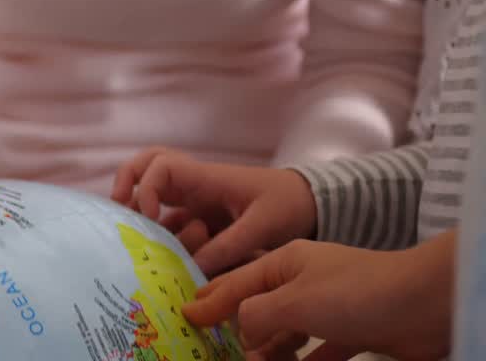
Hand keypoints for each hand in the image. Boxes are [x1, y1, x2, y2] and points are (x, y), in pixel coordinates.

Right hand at [111, 148, 317, 274]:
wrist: (310, 204)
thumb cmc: (288, 205)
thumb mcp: (263, 226)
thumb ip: (229, 246)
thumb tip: (192, 268)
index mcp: (207, 177)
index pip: (161, 165)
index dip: (147, 187)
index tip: (149, 216)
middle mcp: (194, 184)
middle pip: (147, 164)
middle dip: (126, 181)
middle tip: (117, 207)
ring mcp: (195, 199)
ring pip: (153, 192)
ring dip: (139, 209)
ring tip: (130, 235)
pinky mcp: (200, 216)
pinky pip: (169, 220)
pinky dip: (158, 233)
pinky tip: (158, 255)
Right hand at [183, 233, 455, 360]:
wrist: (428, 304)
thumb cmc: (356, 293)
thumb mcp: (293, 301)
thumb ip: (256, 315)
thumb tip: (240, 333)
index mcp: (284, 263)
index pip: (236, 282)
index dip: (209, 301)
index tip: (186, 317)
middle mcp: (304, 282)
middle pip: (260, 310)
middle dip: (240, 333)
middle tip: (217, 353)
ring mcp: (330, 308)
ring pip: (288, 333)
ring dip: (271, 352)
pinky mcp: (355, 333)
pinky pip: (320, 352)